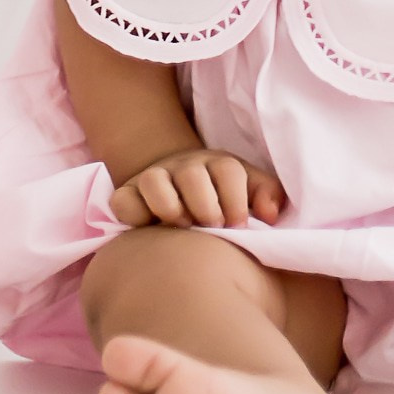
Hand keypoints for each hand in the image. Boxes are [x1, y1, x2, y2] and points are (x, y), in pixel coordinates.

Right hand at [107, 147, 283, 228]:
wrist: (180, 188)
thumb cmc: (222, 199)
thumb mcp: (248, 190)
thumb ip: (266, 196)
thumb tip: (270, 215)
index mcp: (216, 165)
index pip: (228, 171)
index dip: (235, 200)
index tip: (238, 225)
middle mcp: (184, 167)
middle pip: (192, 175)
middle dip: (205, 205)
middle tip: (211, 228)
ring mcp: (154, 178)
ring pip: (154, 181)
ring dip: (169, 207)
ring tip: (181, 227)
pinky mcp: (128, 194)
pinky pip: (123, 201)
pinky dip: (133, 215)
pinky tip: (148, 228)